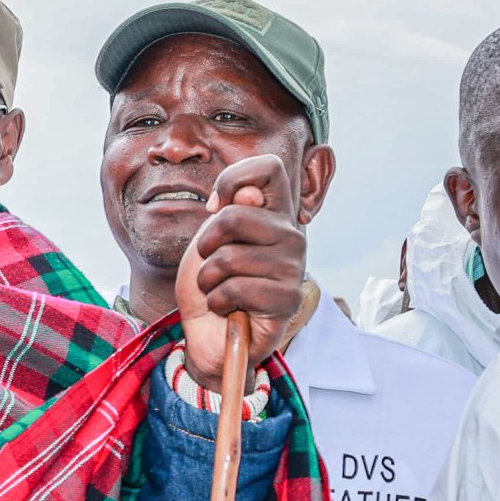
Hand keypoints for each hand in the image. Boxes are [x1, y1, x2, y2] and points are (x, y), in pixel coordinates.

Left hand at [175, 153, 308, 392]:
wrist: (207, 331)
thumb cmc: (210, 282)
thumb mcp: (209, 239)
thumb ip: (227, 211)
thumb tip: (247, 196)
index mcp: (274, 213)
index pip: (268, 168)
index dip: (232, 180)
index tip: (214, 208)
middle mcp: (291, 234)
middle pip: (235, 214)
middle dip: (206, 244)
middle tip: (211, 263)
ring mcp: (293, 266)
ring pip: (229, 257)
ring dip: (208, 279)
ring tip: (218, 289)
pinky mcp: (288, 298)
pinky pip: (236, 289)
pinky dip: (218, 301)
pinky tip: (228, 307)